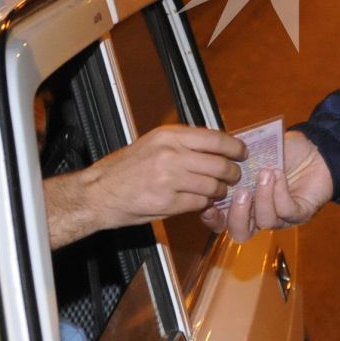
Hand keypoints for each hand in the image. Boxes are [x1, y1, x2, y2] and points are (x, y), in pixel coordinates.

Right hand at [47, 124, 244, 245]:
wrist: (97, 193)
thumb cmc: (124, 169)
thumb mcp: (153, 144)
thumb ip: (183, 143)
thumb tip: (215, 147)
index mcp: (168, 135)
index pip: (215, 138)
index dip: (235, 147)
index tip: (242, 153)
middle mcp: (170, 154)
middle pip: (219, 164)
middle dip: (232, 173)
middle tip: (234, 176)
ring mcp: (169, 179)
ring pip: (213, 185)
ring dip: (220, 191)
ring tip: (216, 191)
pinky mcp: (167, 203)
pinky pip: (200, 203)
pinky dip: (205, 204)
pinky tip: (200, 202)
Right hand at [203, 130, 333, 242]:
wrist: (317, 150)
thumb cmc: (286, 152)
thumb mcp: (256, 151)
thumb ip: (236, 157)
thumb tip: (217, 154)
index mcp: (244, 202)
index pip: (222, 221)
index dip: (212, 218)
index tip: (209, 203)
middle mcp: (260, 214)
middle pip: (241, 233)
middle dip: (237, 215)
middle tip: (241, 191)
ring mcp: (282, 217)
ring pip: (265, 221)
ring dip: (263, 196)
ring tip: (266, 172)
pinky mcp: (301, 213)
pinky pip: (287, 211)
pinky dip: (281, 193)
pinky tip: (279, 175)